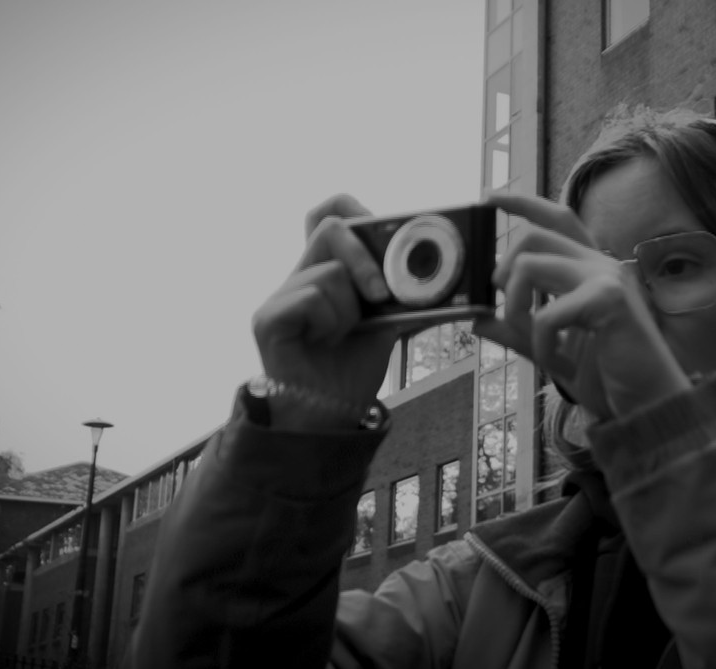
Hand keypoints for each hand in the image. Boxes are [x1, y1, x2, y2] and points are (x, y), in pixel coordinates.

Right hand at [251, 195, 421, 427]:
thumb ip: (406, 296)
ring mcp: (280, 295)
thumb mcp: (390, 323)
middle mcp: (300, 275)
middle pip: (329, 225)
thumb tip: (448, 280)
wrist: (331, 413)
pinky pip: (311, 297)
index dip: (354, 209)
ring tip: (342, 336)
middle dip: (365, 258)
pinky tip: (325, 344)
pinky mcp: (268, 318)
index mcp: (327, 269)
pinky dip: (331, 323)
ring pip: (329, 271)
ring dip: (350, 309)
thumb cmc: (355, 367)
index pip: (329, 213)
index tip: (382, 230)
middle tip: (381, 295)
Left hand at [474, 192, 688, 421]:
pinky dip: (541, 345)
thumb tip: (478, 319)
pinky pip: (546, 314)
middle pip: (532, 236)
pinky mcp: (609, 301)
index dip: (523, 203)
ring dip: (516, 307)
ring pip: (530, 265)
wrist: (648, 405)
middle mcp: (600, 265)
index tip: (490, 200)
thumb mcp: (551, 349)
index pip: (558, 219)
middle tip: (506, 308)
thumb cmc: (608, 377)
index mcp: (591, 269)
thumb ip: (518, 331)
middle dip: (503, 271)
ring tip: (532, 341)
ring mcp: (606, 278)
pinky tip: (557, 363)